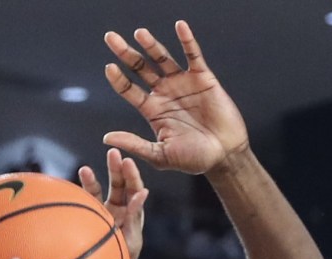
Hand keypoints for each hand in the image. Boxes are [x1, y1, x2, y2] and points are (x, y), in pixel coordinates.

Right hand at [78, 148, 147, 258]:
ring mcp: (103, 213)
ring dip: (93, 179)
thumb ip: (135, 217)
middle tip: (112, 152)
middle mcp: (119, 211)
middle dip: (116, 168)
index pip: (134, 191)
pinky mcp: (89, 218)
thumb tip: (143, 192)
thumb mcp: (131, 241)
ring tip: (85, 170)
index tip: (127, 162)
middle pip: (119, 185)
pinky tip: (77, 181)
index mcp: (133, 215)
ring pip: (99, 191)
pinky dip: (82, 191)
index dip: (132, 176)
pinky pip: (85, 202)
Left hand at [103, 20, 248, 174]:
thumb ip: (135, 144)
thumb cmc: (193, 160)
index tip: (109, 68)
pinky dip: (187, 40)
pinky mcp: (202, 78)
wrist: (224, 155)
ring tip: (139, 33)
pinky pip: (193, 55)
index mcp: (152, 111)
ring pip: (162, 58)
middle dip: (126, 53)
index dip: (119, 79)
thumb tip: (106, 138)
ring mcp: (183, 83)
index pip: (130, 90)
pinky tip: (180, 26)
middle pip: (141, 68)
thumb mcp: (160, 155)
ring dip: (151, 45)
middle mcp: (165, 93)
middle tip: (110, 38)